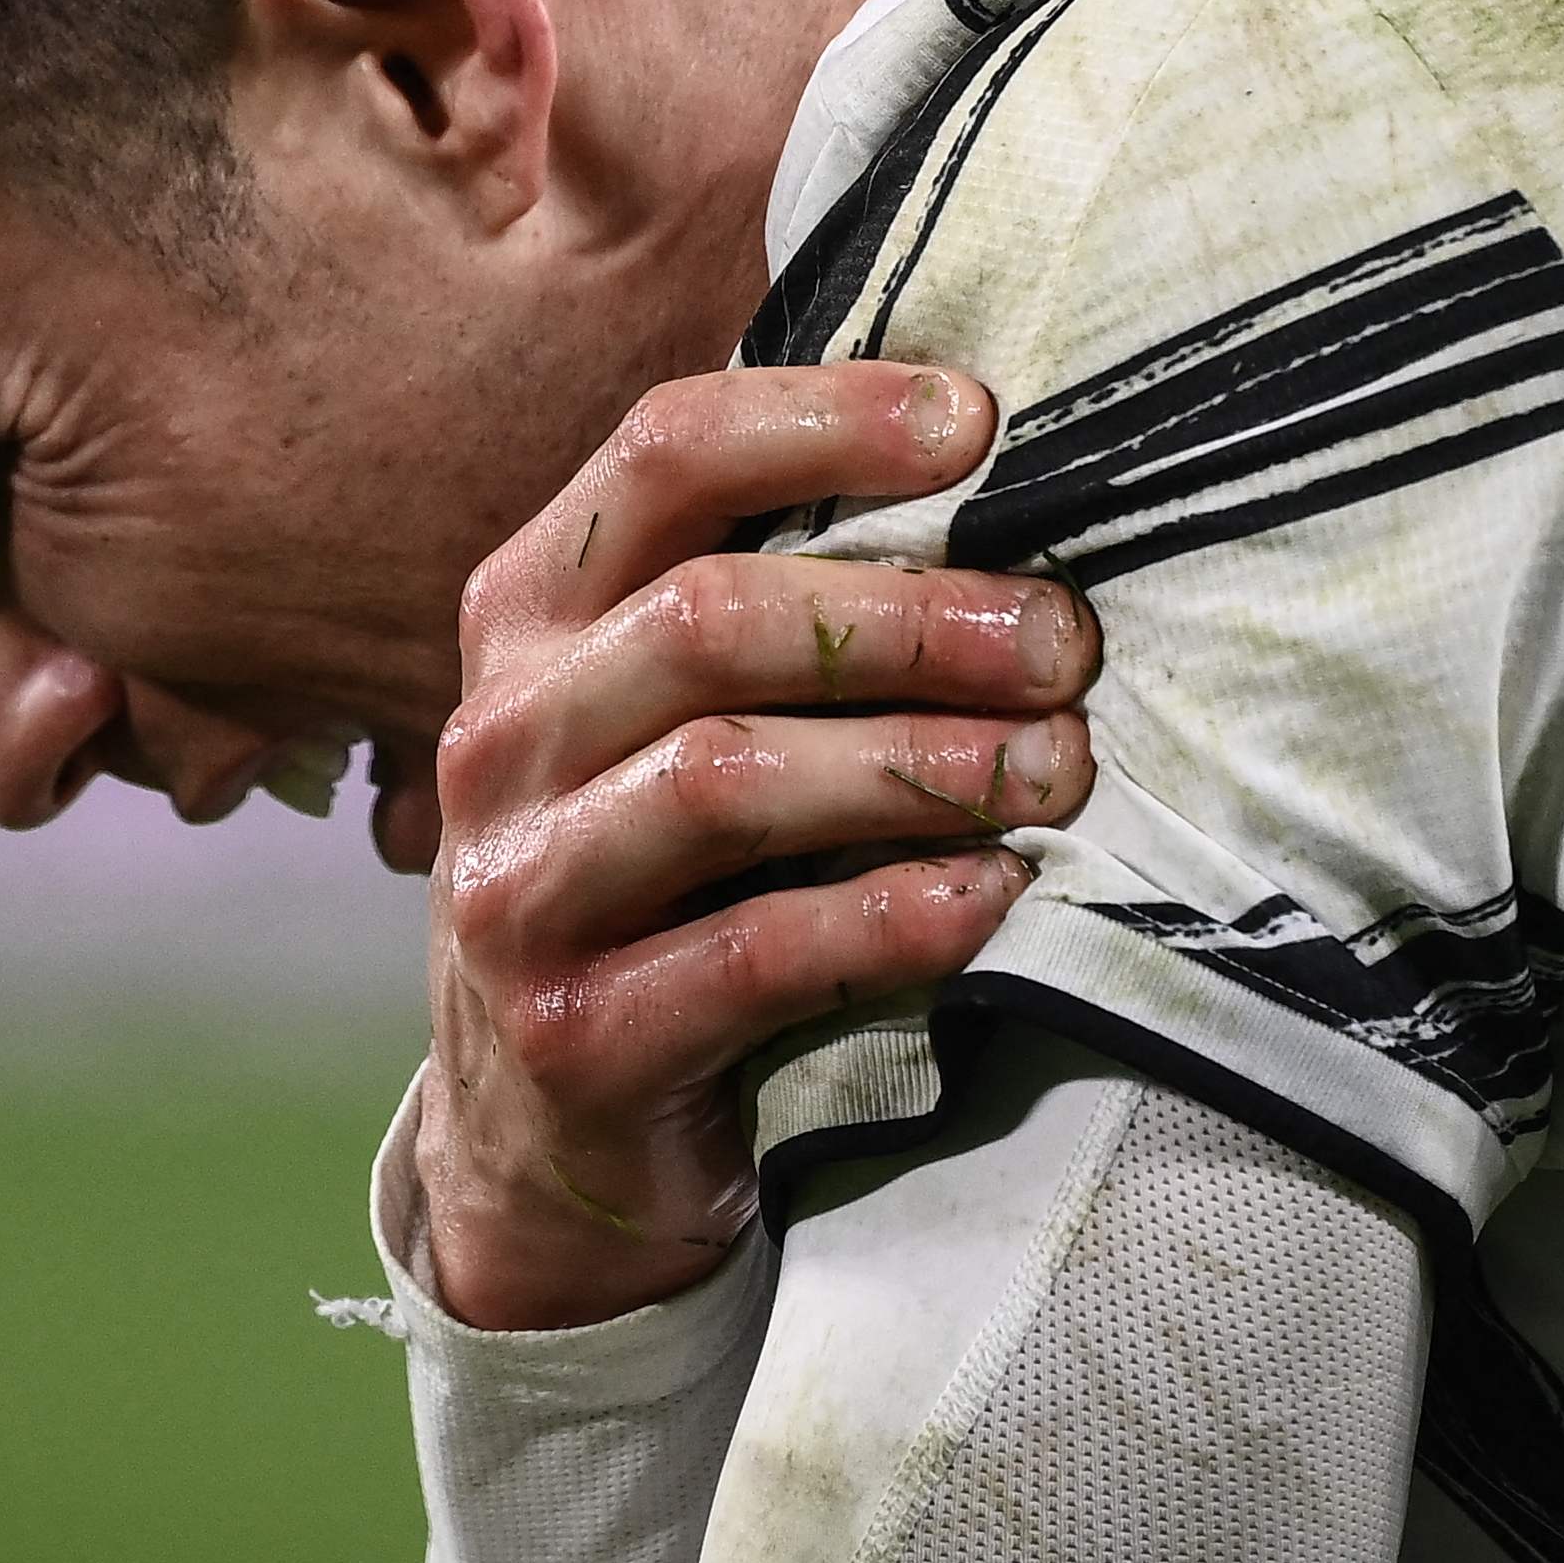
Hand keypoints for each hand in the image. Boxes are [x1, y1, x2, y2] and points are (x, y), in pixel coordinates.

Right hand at [413, 362, 1097, 1330]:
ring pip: (723, 776)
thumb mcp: (675, 714)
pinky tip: (995, 895)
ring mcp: (519, 888)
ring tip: (1057, 767)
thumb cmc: (666, 878)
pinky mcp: (575, 1036)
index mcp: (529, 613)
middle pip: (708, 619)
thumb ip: (780, 598)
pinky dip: (892, 914)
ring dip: (919, 760)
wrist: (549, 1143)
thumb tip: (992, 465)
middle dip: (913, 617)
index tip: (981, 424)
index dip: (823, 419)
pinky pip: (754, 953)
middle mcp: (500, 733)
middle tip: (1064, 642)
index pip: (661, 455)